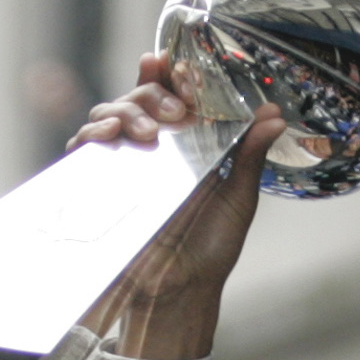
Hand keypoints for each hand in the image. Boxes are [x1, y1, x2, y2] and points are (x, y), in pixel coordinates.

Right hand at [69, 54, 286, 359]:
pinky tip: (106, 137)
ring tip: (151, 135)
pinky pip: (84, 147)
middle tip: (176, 112)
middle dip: (152, 93)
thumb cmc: (210, 248)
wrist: (181, 291)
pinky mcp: (99, 182)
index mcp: (187, 144)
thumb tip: (274, 116)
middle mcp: (153, 149)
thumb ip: (249, 155)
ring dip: (126, 112)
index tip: (180, 69)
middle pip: (139, 97)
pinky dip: (92, 134)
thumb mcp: (237, 198)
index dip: (172, 75)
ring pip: (110, 114)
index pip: (173, 95)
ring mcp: (124, 163)